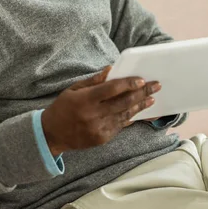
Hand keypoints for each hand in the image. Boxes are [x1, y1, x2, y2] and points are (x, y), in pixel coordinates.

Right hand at [42, 65, 160, 155]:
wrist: (52, 134)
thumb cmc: (62, 107)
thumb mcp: (73, 89)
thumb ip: (93, 81)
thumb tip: (111, 70)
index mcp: (85, 100)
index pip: (111, 89)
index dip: (128, 84)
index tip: (141, 79)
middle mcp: (93, 115)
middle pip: (123, 102)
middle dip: (142, 93)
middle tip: (155, 86)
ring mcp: (99, 128)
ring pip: (125, 115)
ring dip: (140, 106)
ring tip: (152, 98)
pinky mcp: (102, 138)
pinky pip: (120, 126)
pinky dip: (130, 117)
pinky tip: (139, 111)